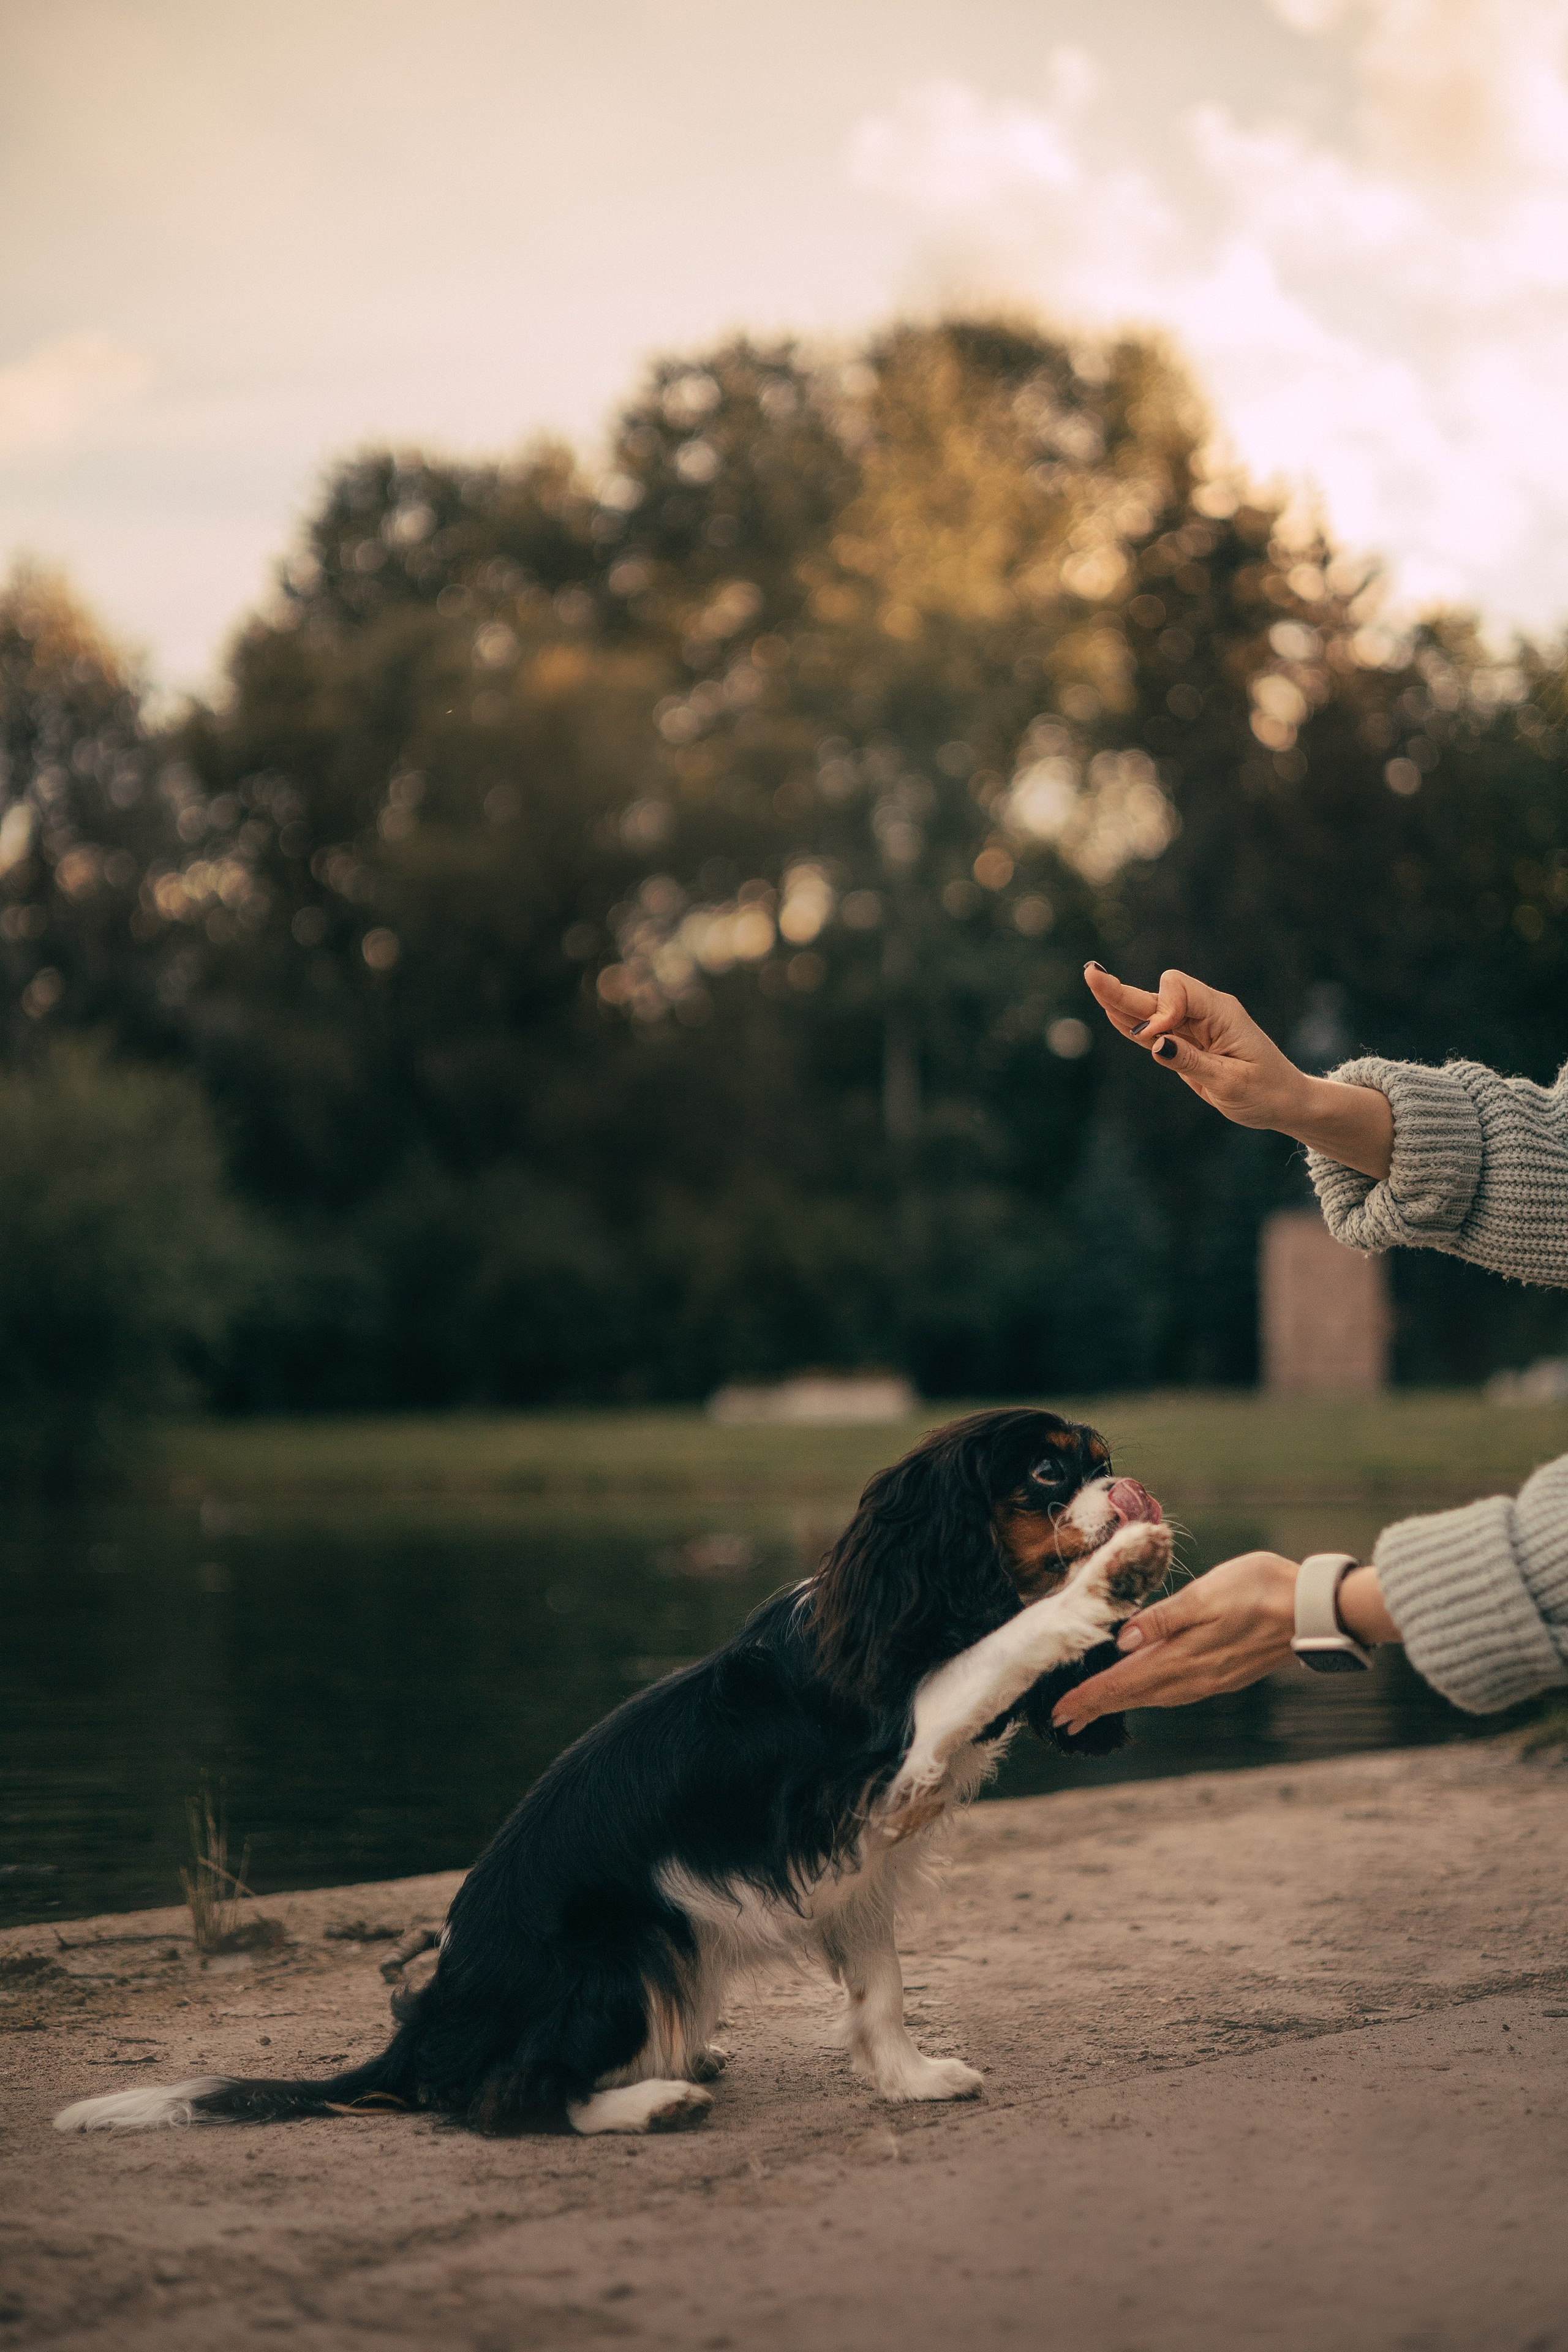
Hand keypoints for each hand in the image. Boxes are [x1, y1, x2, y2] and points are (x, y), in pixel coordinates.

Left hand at [1049, 1551, 1299, 1736]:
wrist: (1316, 1610)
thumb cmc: (1262, 1589)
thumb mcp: (1208, 1593)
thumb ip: (1163, 1619)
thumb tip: (1122, 1642)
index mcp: (1184, 1656)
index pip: (1124, 1681)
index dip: (1090, 1695)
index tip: (1060, 1710)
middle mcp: (1194, 1676)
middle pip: (1134, 1695)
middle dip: (1096, 1706)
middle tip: (1063, 1719)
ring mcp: (1210, 1679)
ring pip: (1154, 1697)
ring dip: (1121, 1703)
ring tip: (1093, 1709)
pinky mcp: (1223, 1675)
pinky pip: (1174, 1694)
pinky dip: (1149, 1696)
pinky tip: (1144, 1692)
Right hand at [1082, 964, 1311, 1129]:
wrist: (1285, 1103)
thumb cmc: (1266, 1092)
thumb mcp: (1232, 1083)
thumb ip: (1191, 1061)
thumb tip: (1155, 1043)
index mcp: (1221, 1013)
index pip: (1178, 990)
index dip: (1160, 1011)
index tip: (1157, 1041)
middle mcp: (1205, 1013)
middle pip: (1156, 994)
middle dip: (1124, 989)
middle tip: (1091, 973)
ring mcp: (1194, 1027)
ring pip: (1150, 1010)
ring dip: (1121, 1001)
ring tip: (1092, 980)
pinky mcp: (1186, 1043)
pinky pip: (1154, 1031)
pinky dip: (1131, 1024)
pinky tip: (1110, 1011)